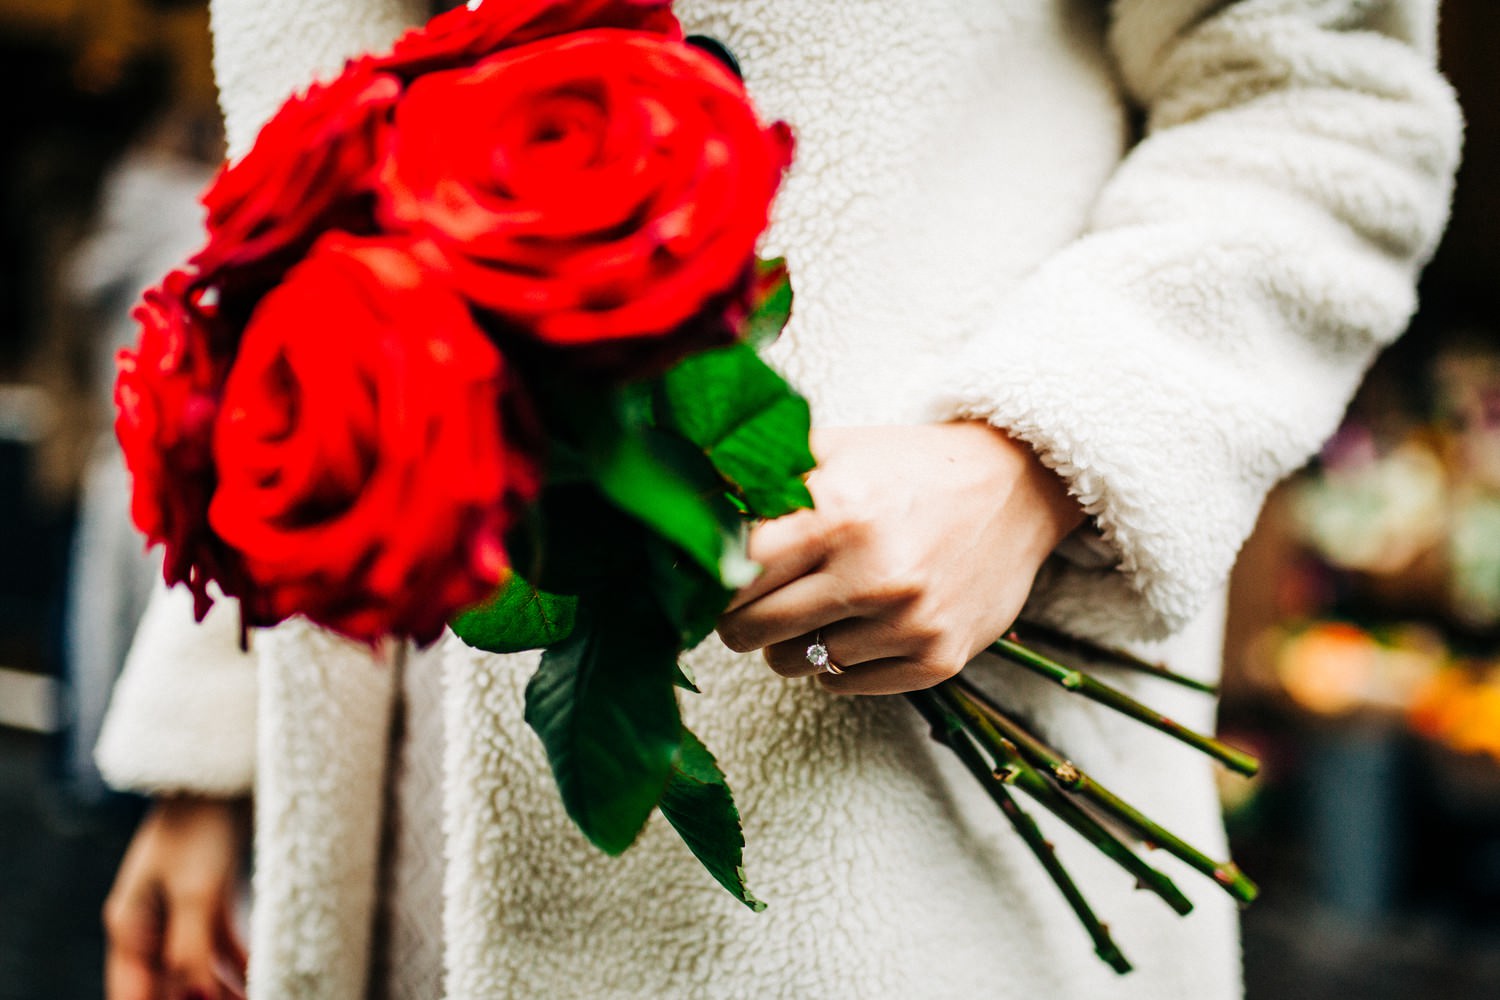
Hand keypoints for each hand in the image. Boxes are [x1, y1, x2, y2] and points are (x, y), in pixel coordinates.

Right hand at [104, 796, 249, 999]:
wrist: (220, 771)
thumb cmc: (199, 825)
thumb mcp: (196, 892)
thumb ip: (191, 950)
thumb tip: (195, 999)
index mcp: (131, 925)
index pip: (135, 991)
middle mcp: (150, 923)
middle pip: (169, 984)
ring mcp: (180, 909)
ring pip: (198, 967)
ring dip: (222, 990)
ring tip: (258, 998)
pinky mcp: (209, 896)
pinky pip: (220, 943)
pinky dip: (239, 964)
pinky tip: (262, 976)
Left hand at [716, 423, 1082, 694]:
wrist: (1016, 488)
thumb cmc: (907, 469)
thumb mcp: (836, 450)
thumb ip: (762, 474)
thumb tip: (684, 501)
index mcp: (836, 512)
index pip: (731, 570)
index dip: (709, 577)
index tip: (705, 577)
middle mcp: (873, 571)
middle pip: (751, 627)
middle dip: (735, 620)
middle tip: (745, 605)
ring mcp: (908, 621)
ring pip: (794, 662)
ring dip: (788, 642)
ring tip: (813, 607)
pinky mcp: (937, 660)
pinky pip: (844, 684)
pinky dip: (837, 662)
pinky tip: (856, 625)